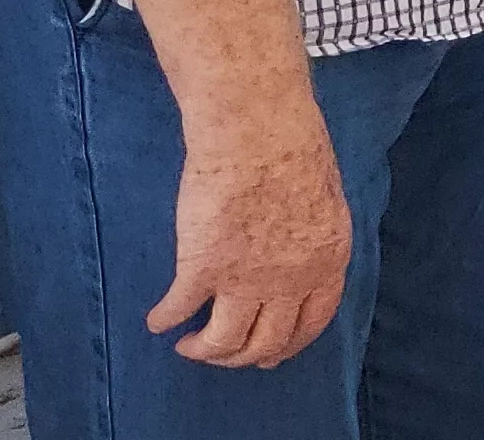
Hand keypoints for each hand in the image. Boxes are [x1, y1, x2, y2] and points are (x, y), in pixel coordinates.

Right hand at [153, 112, 351, 366]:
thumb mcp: (324, 199)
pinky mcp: (203, 267)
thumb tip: (296, 255)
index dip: (288, 345)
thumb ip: (311, 237)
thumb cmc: (292, 145)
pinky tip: (156, 320)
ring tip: (189, 344)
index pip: (311, 323)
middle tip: (222, 355)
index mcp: (327, 260)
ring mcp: (246, 278)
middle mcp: (291, 280)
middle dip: (242, 357)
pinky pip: (179, 309)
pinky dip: (165, 319)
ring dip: (204, 350)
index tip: (270, 357)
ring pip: (224, 342)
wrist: (258, 127)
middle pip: (266, 342)